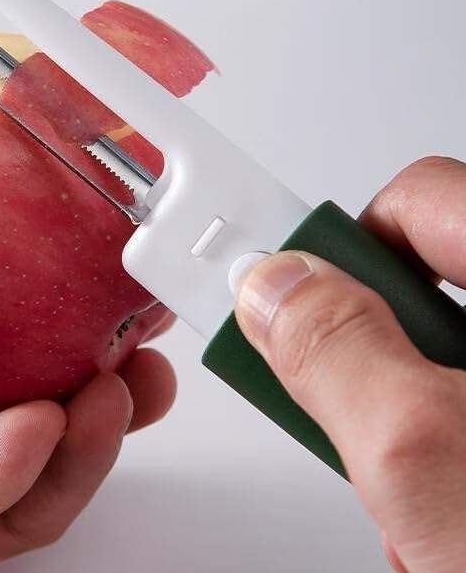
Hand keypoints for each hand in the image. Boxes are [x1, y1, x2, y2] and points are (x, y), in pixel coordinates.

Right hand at [234, 156, 465, 572]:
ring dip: (412, 426)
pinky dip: (451, 458)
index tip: (286, 296)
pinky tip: (456, 518)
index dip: (343, 248)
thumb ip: (333, 350)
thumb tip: (272, 286)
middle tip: (368, 425)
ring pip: (451, 364)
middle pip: (430, 288)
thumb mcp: (425, 456)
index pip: (418, 202)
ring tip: (423, 504)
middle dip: (376, 364)